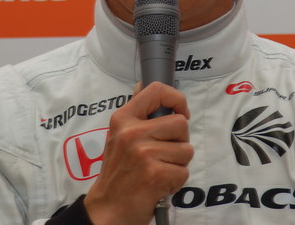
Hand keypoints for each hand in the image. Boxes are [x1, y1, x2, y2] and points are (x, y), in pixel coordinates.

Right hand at [84, 82, 193, 224]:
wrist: (107, 209)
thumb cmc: (117, 173)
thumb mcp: (118, 136)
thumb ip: (135, 114)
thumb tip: (142, 86)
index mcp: (123, 119)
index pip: (156, 90)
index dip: (176, 98)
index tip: (181, 112)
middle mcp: (132, 132)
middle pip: (180, 123)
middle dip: (179, 141)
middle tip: (162, 155)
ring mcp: (143, 153)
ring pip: (186, 149)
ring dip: (178, 164)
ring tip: (159, 171)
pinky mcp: (155, 173)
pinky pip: (184, 172)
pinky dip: (176, 182)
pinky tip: (159, 185)